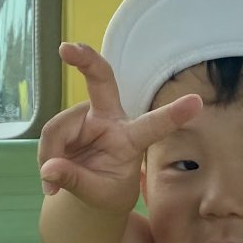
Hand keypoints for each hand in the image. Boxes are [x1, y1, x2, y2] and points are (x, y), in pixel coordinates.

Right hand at [37, 42, 200, 214]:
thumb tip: (49, 169)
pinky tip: (49, 176)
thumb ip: (76, 181)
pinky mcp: (68, 124)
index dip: (172, 115)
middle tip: (66, 48)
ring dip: (51, 155)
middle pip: (101, 81)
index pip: (153, 126)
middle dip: (86, 61)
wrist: (90, 193)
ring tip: (54, 186)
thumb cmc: (106, 192)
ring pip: (59, 126)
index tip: (197, 102)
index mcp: (132, 139)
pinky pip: (49, 135)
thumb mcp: (97, 195)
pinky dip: (45, 157)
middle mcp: (111, 120)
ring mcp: (87, 118)